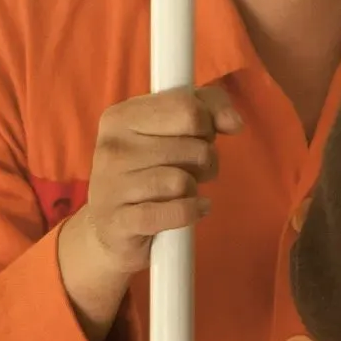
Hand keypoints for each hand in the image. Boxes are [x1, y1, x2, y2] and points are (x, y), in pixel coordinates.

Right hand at [57, 86, 242, 340]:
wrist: (106, 236)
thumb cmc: (149, 173)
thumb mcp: (172, 134)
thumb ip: (208, 110)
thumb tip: (233, 118)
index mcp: (121, 114)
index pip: (186, 103)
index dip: (212, 117)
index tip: (219, 128)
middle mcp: (110, 146)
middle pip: (194, 143)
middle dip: (206, 158)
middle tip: (192, 170)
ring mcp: (110, 187)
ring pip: (186, 177)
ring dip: (197, 188)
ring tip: (184, 193)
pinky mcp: (119, 225)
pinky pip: (177, 211)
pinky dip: (191, 214)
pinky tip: (188, 214)